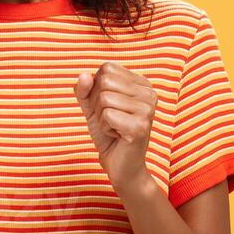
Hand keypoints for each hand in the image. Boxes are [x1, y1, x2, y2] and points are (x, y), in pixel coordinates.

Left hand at [73, 62, 156, 196]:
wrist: (120, 166)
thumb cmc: (108, 133)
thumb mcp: (92, 106)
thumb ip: (84, 89)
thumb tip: (84, 75)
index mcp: (142, 83)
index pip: (107, 68)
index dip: (96, 88)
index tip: (108, 107)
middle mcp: (149, 93)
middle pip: (105, 81)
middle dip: (97, 103)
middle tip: (110, 120)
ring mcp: (147, 109)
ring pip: (104, 97)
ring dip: (100, 117)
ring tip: (114, 128)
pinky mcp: (140, 126)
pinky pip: (107, 115)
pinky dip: (104, 128)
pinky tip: (116, 135)